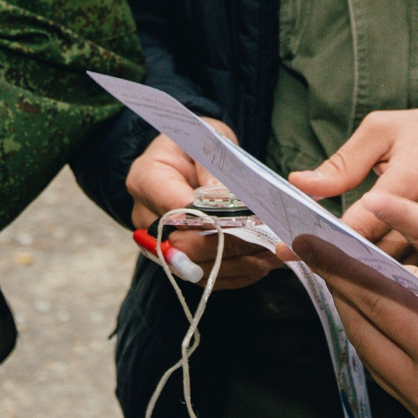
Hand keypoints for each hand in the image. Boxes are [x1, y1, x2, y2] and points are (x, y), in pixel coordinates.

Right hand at [125, 121, 282, 289]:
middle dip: (228, 246)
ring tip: (271, 256)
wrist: (184, 156)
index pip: (177, 211)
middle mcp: (146, 217)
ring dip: (236, 265)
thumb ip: (213, 170)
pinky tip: (260, 266)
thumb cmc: (194, 145)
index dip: (212, 222)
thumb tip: (223, 198)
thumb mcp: (206, 142)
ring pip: (196, 268)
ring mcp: (159, 242)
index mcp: (147, 180)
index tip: (246, 223)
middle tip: (264, 243)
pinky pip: (204, 276)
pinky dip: (234, 274)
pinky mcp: (177, 257)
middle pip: (185, 246)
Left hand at [289, 106, 417, 256]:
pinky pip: (406, 268)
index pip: (359, 224)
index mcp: (408, 185)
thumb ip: (343, 162)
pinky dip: (379, 271)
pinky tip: (352, 268)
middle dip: (334, 260)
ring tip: (317, 266)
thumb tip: (301, 183)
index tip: (289, 247)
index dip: (322, 239)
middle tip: (297, 259)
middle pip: (374, 255)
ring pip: (390, 269)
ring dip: (355, 271)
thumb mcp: (382, 131)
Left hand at [292, 240, 417, 417]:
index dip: (341, 269)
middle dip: (340, 289)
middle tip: (317, 257)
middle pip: (366, 330)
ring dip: (353, 316)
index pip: (381, 301)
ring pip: (369, 356)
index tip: (309, 244)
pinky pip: (385, 377)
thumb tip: (373, 269)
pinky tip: (367, 318)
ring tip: (341, 283)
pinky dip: (373, 343)